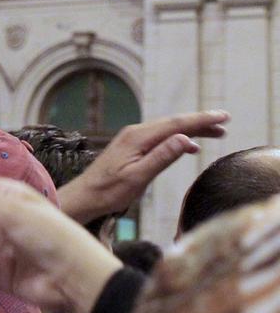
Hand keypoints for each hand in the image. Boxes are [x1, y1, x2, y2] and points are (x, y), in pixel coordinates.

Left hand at [57, 110, 229, 224]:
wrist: (86, 195)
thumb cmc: (110, 191)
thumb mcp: (138, 177)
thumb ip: (161, 157)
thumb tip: (185, 139)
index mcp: (138, 138)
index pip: (176, 124)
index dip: (201, 119)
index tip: (223, 116)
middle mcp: (135, 133)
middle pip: (174, 123)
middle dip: (200, 121)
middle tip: (225, 121)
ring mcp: (133, 139)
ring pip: (168, 129)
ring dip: (192, 129)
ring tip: (216, 132)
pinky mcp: (132, 147)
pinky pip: (160, 138)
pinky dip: (178, 139)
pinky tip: (191, 147)